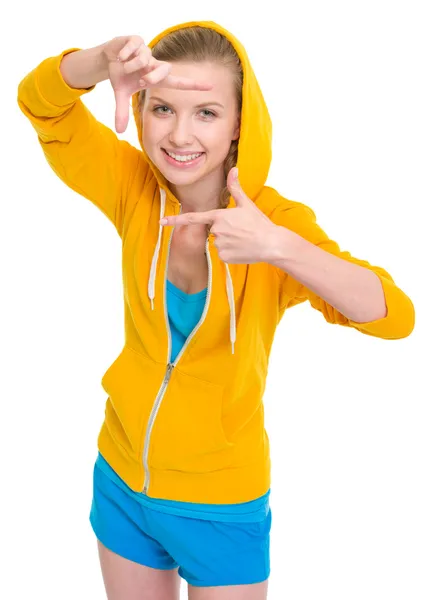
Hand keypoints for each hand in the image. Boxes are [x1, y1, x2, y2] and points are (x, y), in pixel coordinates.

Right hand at [103, 35, 213, 132]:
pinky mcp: (137, 40)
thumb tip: (118, 131)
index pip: (179, 83)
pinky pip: (133, 49)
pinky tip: (120, 57)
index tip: (211, 87)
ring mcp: (147, 51)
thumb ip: (122, 112)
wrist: (108, 56)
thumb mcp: (121, 94)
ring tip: (124, 66)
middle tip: (140, 81)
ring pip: (143, 60)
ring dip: (130, 66)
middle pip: (163, 70)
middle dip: (152, 76)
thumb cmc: (121, 75)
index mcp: (156, 78)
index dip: (194, 85)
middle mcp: (155, 63)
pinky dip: (124, 55)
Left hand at [160, 168, 283, 263]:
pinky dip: (231, 252)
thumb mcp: (247, 204)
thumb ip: (235, 187)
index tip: (161, 222)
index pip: (193, 218)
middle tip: (240, 230)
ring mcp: (219, 245)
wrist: (271, 244)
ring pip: (217, 242)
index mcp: (219, 216)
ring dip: (228, 241)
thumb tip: (234, 169)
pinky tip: (242, 249)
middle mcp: (216, 231)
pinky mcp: (223, 257)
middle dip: (223, 230)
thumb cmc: (259, 223)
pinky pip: (222, 253)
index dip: (175, 220)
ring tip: (243, 239)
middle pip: (212, 230)